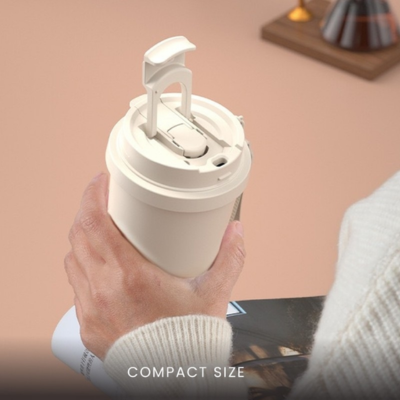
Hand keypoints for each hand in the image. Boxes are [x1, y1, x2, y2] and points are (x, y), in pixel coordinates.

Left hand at [64, 173, 245, 359]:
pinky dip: (84, 267)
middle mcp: (104, 290)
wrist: (171, 377)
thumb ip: (229, 258)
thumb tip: (236, 232)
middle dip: (88, 210)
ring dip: (84, 238)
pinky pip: (76, 285)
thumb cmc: (187, 341)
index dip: (93, 195)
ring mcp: (91, 309)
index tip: (100, 181)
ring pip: (73, 259)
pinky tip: (100, 267)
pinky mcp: (88, 325)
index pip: (96, 223)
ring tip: (100, 229)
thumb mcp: (214, 295)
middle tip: (103, 199)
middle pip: (80, 235)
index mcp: (131, 276)